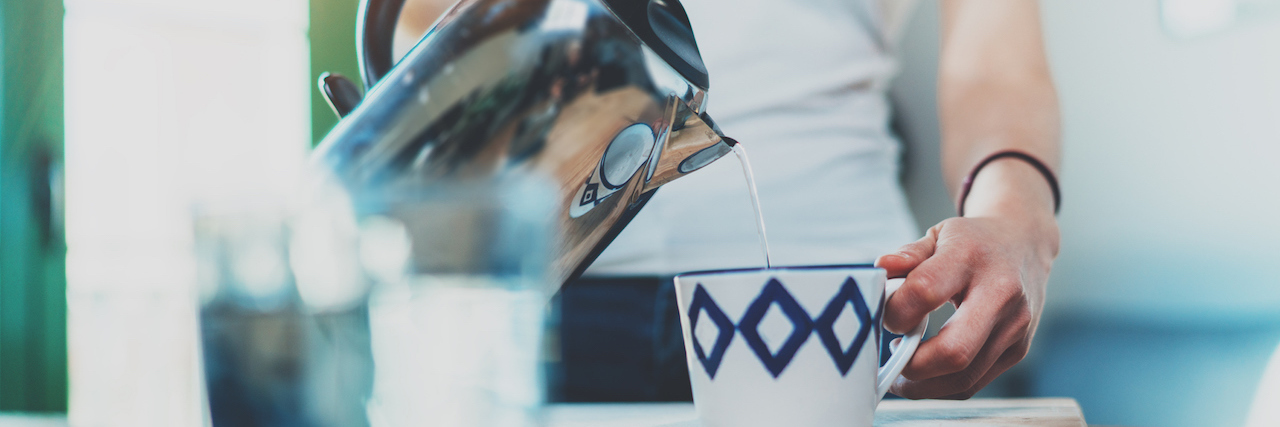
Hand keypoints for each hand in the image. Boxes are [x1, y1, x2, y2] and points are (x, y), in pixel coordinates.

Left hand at [875, 160, 1059, 398]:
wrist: (1025, 243)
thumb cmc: (972, 242)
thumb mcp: (938, 235)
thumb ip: (907, 254)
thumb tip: (880, 269)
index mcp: (970, 257)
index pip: (924, 291)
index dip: (895, 312)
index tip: (886, 316)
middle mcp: (1000, 293)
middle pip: (953, 351)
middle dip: (911, 366)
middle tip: (891, 357)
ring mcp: (1014, 326)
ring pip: (963, 378)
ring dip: (922, 385)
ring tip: (901, 370)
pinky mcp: (1018, 349)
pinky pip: (974, 383)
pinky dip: (941, 387)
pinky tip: (924, 373)